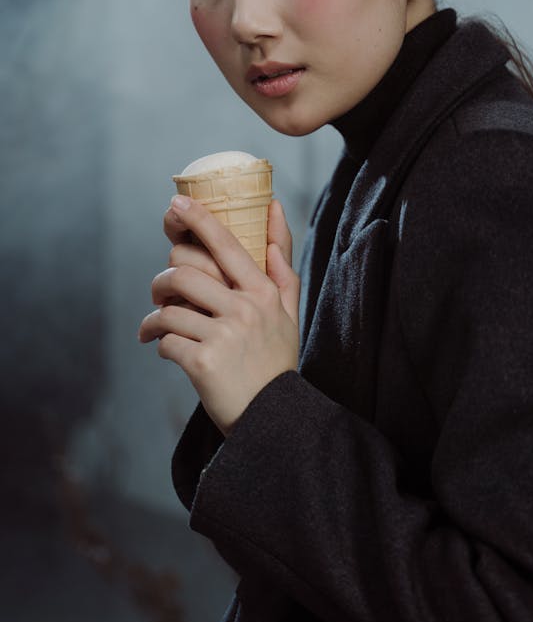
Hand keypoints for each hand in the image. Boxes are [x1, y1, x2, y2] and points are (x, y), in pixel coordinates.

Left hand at [138, 196, 299, 434]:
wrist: (273, 417)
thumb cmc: (275, 361)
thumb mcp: (289, 312)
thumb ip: (281, 264)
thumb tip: (273, 210)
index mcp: (265, 292)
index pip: (227, 244)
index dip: (198, 219)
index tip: (176, 204)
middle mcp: (246, 309)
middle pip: (184, 272)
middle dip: (162, 280)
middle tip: (160, 294)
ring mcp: (224, 335)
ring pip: (169, 308)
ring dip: (153, 317)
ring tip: (154, 327)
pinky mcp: (204, 362)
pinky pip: (165, 340)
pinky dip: (159, 344)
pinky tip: (166, 351)